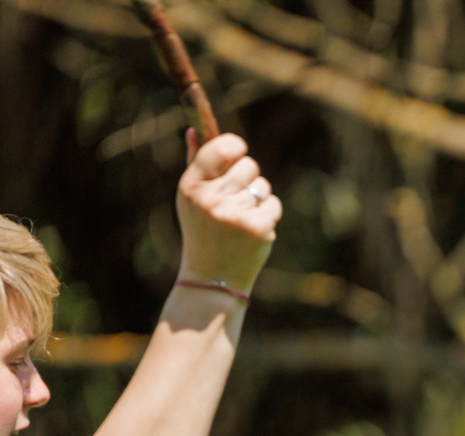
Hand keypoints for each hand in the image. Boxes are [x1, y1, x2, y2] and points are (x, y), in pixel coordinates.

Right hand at [177, 131, 278, 290]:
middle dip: (248, 176)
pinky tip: (253, 228)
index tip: (238, 151)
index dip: (235, 146)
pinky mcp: (258, 228)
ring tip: (241, 216)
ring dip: (258, 197)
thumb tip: (194, 129)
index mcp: (192, 185)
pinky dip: (268, 214)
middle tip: (237, 196)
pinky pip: (273, 204)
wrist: (212, 277)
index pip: (221, 148)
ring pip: (263, 185)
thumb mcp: (190, 198)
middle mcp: (212, 198)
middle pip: (248, 164)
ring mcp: (236, 214)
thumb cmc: (202, 231)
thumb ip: (194, 163)